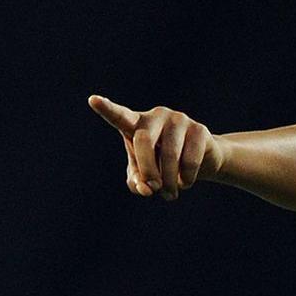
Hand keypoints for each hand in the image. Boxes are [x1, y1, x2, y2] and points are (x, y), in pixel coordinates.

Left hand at [88, 95, 224, 199]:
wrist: (202, 160)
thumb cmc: (163, 165)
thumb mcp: (144, 175)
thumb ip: (137, 181)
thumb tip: (146, 188)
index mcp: (137, 123)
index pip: (120, 116)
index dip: (107, 109)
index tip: (93, 100)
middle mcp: (156, 116)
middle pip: (144, 141)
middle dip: (148, 170)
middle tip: (153, 189)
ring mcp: (179, 119)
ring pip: (169, 154)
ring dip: (169, 182)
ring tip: (170, 194)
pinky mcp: (199, 129)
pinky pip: (189, 160)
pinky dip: (186, 178)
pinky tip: (185, 182)